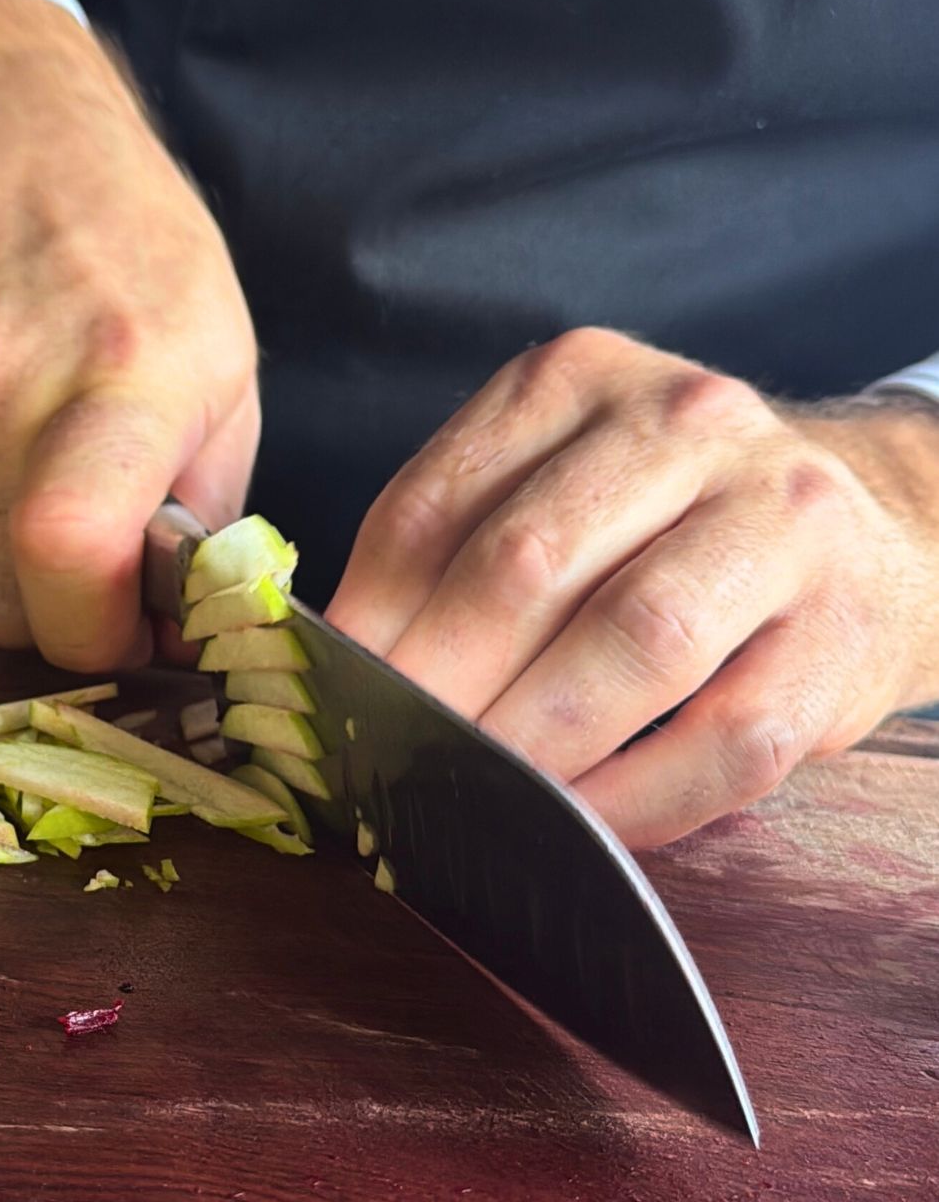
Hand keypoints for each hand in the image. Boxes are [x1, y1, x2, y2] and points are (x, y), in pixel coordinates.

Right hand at [0, 0, 258, 668]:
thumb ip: (211, 508)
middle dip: (62, 617)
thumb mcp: (226, 361)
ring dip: (11, 566)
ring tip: (52, 482)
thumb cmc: (128, 241)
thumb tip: (187, 622)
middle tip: (103, 572)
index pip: (72, 557)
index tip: (135, 629)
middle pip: (4, 603)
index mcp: (122, 375)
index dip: (102, 633)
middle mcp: (5, 387)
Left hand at [327, 329, 938, 846]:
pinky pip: (726, 739)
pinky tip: (582, 824)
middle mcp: (690, 424)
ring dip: (534, 741)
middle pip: (530, 564)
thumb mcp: (567, 479)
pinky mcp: (843, 634)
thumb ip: (465, 541)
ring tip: (473, 795)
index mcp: (584, 377)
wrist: (876, 531)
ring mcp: (781, 522)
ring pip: (635, 642)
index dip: (370, 614)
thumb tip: (344, 665)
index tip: (325, 694)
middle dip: (442, 683)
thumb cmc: (677, 522)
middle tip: (385, 760)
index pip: (441, 500)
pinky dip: (638, 796)